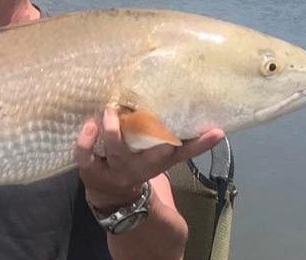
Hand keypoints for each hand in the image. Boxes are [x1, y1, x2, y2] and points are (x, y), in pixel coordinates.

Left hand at [75, 106, 223, 209]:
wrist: (113, 197)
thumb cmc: (142, 167)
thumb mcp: (166, 162)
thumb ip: (190, 147)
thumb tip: (220, 131)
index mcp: (156, 164)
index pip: (176, 154)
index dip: (191, 144)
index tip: (208, 129)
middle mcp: (135, 168)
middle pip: (142, 153)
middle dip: (142, 131)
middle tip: (136, 107)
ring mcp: (112, 170)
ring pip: (114, 149)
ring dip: (112, 128)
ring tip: (110, 109)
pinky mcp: (90, 169)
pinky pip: (85, 155)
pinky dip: (85, 139)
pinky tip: (89, 123)